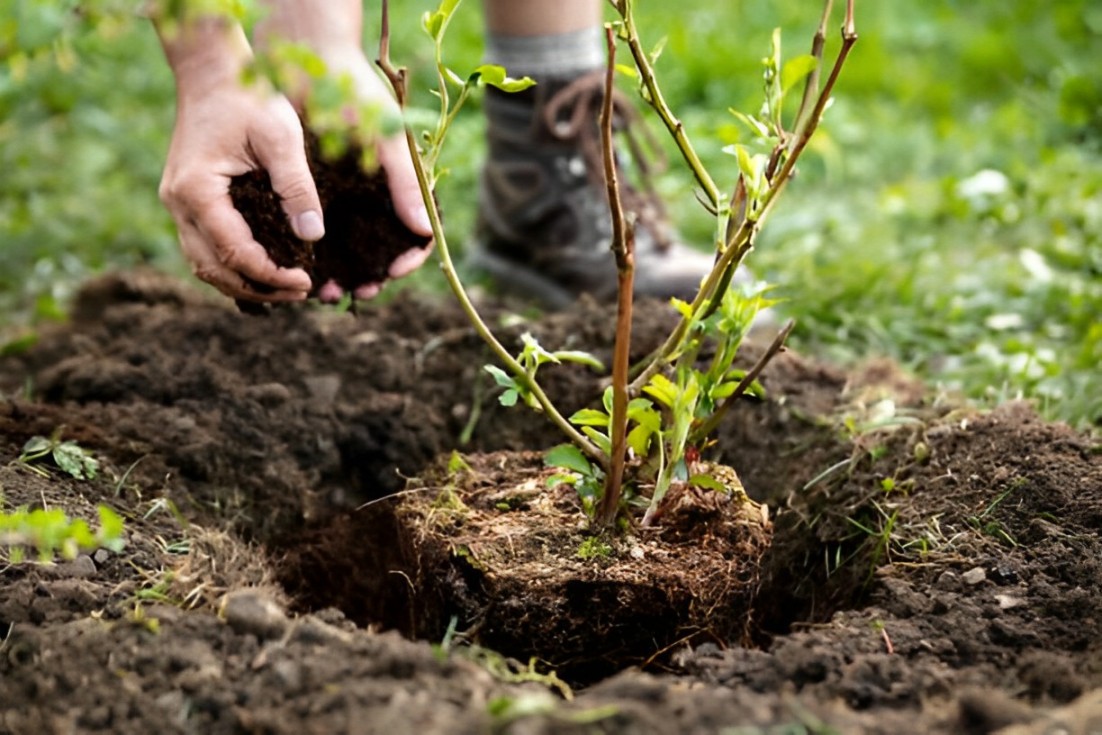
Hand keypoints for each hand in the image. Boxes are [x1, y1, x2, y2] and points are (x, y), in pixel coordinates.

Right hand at [158, 18, 317, 301]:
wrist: (213, 69)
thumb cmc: (249, 95)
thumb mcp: (281, 137)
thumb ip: (297, 187)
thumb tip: (312, 236)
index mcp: (197, 190)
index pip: (235, 253)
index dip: (272, 275)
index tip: (306, 282)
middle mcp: (178, 202)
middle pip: (214, 269)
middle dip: (258, 289)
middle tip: (300, 293)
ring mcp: (176, 202)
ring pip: (204, 264)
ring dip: (243, 283)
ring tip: (286, 289)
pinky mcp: (185, 199)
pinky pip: (204, 246)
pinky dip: (232, 265)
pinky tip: (265, 270)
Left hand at [301, 50, 434, 302]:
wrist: (307, 59)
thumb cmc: (355, 93)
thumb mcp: (386, 137)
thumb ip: (405, 183)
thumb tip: (424, 231)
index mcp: (400, 183)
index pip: (416, 233)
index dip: (409, 257)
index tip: (393, 271)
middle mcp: (374, 194)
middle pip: (381, 248)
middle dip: (373, 275)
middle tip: (360, 292)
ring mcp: (344, 194)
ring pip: (348, 248)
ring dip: (342, 273)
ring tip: (327, 291)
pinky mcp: (312, 190)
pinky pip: (317, 232)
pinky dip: (314, 255)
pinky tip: (305, 270)